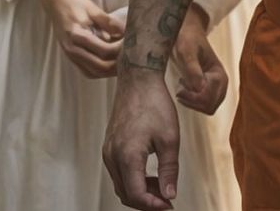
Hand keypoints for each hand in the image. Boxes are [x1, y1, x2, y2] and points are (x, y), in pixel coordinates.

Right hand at [43, 0, 125, 78]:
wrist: (56, 3)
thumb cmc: (75, 4)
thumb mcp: (94, 9)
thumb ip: (110, 23)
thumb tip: (128, 33)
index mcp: (77, 36)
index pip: (104, 51)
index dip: (120, 50)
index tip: (131, 44)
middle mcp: (72, 49)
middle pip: (100, 67)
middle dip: (118, 65)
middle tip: (131, 57)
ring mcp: (70, 55)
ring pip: (94, 73)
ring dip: (110, 71)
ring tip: (125, 63)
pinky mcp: (71, 57)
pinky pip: (88, 71)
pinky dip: (101, 71)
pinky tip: (112, 65)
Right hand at [105, 69, 180, 209]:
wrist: (138, 80)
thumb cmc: (156, 105)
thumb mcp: (170, 139)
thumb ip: (169, 170)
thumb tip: (170, 196)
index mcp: (127, 155)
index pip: (136, 195)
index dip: (154, 205)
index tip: (171, 205)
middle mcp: (112, 156)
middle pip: (126, 194)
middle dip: (147, 202)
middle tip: (168, 201)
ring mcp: (108, 151)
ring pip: (121, 185)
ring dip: (141, 192)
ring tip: (163, 188)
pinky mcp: (109, 146)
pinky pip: (119, 173)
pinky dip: (134, 180)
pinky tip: (151, 176)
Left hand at [171, 4, 228, 114]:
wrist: (188, 34)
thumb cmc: (187, 39)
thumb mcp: (186, 51)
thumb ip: (192, 69)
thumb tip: (199, 88)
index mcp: (219, 74)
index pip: (209, 99)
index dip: (193, 97)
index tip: (180, 86)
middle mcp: (222, 83)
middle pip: (210, 106)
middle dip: (193, 101)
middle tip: (180, 88)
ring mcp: (217, 87)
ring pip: (207, 108)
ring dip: (192, 102)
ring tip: (182, 86)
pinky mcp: (210, 89)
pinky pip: (204, 105)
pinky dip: (192, 101)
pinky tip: (184, 88)